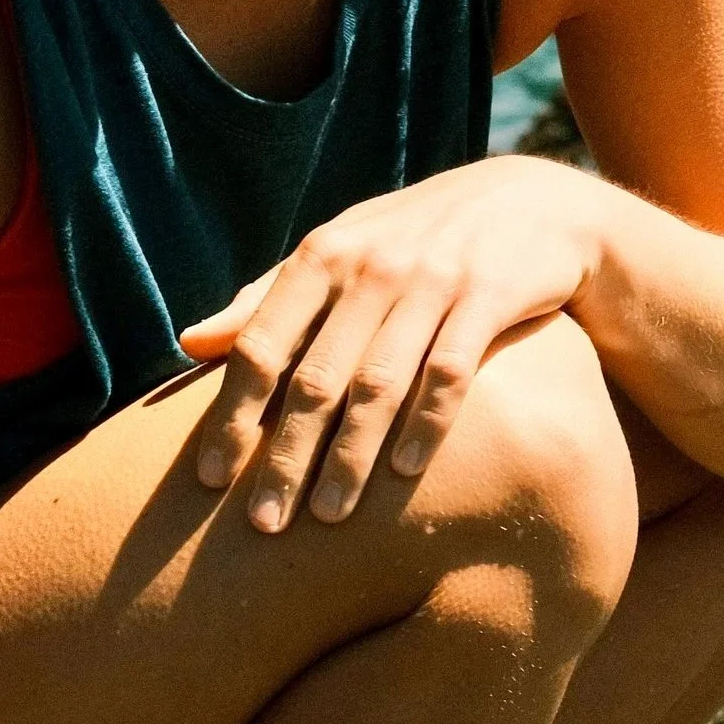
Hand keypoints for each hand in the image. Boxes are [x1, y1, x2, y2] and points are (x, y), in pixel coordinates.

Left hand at [181, 156, 603, 530]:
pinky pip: (451, 370)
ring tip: (328, 515)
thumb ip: (268, 297)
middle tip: (263, 522)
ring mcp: (432, 280)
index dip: (231, 413)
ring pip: (379, 382)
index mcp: (323, 255)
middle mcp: (371, 266)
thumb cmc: (414, 239)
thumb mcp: (341, 250)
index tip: (208, 478)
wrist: (533, 202)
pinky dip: (426, 423)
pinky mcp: (489, 296)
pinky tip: (405, 473)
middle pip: (315, 377)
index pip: (260, 343)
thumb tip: (190, 342)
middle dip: (286, 455)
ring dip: (350, 454)